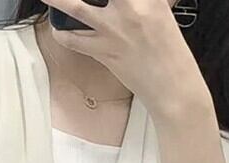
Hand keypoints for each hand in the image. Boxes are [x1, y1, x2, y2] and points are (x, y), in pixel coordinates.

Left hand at [39, 0, 198, 110]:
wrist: (171, 87)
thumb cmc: (169, 53)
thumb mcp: (161, 13)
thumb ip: (145, 2)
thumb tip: (134, 2)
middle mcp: (130, 8)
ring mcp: (114, 30)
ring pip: (76, 7)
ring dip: (57, 0)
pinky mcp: (104, 52)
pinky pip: (74, 41)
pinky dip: (63, 35)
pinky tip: (58, 30)